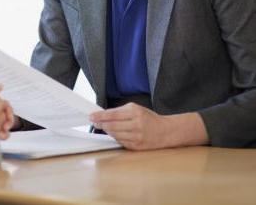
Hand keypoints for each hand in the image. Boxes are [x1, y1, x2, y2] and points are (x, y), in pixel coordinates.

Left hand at [89, 103, 207, 149]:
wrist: (165, 132)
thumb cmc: (149, 118)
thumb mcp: (136, 109)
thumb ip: (120, 111)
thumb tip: (103, 115)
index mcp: (135, 112)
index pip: (112, 114)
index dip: (100, 116)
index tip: (91, 116)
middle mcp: (136, 125)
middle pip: (112, 126)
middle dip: (101, 124)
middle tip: (94, 122)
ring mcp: (136, 137)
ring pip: (114, 134)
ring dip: (107, 130)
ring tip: (104, 127)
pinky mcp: (136, 146)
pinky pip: (120, 141)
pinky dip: (116, 137)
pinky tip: (115, 133)